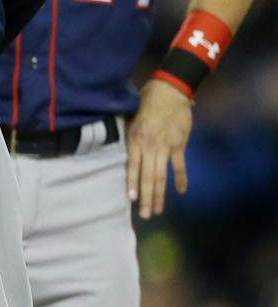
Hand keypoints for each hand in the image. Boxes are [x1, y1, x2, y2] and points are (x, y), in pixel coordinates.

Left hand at [125, 77, 191, 218]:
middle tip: (145, 214)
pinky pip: (179, 166)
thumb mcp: (131, 120)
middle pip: (147, 177)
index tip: (131, 199)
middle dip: (145, 197)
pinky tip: (181, 191)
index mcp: (135, 142)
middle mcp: (149, 147)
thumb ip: (130, 138)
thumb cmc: (147, 104)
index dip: (132, 184)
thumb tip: (124, 153)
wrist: (169, 91)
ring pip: (161, 176)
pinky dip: (180, 179)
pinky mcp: (179, 144)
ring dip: (159, 194)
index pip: (132, 168)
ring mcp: (165, 147)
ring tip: (157, 209)